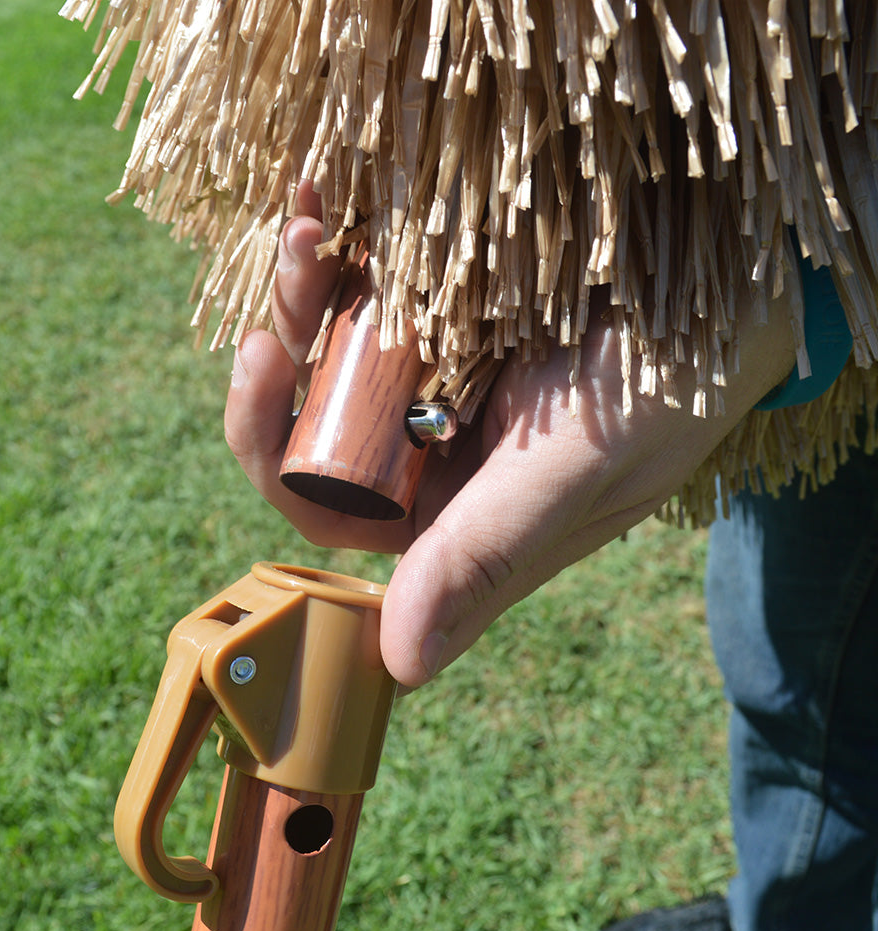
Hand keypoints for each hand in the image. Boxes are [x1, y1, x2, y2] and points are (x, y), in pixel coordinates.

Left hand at [225, 186, 796, 688]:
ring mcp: (436, 375)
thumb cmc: (668, 384)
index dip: (274, 454)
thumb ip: (488, 554)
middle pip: (311, 420)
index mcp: (453, 515)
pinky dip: (339, 244)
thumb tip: (400, 664)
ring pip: (331, 347)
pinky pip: (369, 285)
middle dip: (285, 357)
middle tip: (283, 289)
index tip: (266, 367)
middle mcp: (433, 451)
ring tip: (307, 227)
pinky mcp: (447, 310)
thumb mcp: (580, 469)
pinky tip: (318, 197)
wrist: (733, 280)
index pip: (329, 510)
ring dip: (306, 290)